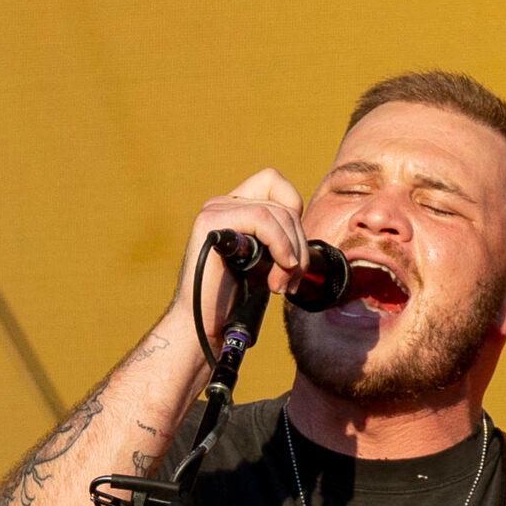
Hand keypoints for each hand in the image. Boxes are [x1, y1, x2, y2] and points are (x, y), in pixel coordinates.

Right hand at [170, 168, 310, 336]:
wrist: (204, 323)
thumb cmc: (232, 299)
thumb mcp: (263, 262)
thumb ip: (277, 240)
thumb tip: (302, 235)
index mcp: (234, 209)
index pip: (273, 182)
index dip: (294, 208)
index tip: (294, 248)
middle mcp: (222, 204)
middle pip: (282, 204)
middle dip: (298, 244)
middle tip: (293, 278)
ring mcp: (215, 210)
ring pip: (276, 213)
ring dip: (291, 251)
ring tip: (282, 283)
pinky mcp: (212, 222)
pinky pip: (262, 219)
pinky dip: (280, 245)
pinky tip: (279, 269)